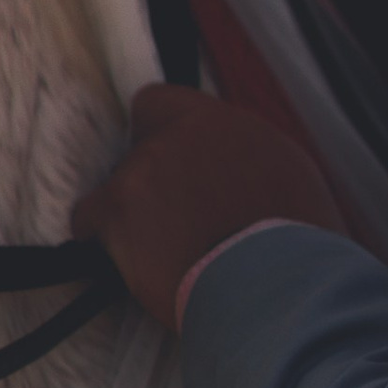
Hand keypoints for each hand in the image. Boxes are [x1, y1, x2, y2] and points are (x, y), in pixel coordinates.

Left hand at [76, 84, 342, 330]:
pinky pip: (89, 216)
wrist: (275, 284)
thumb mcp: (290, 180)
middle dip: (156, 184)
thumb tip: (236, 175)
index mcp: (226, 125)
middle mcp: (182, 135)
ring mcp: (147, 166)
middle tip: (177, 225)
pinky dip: (101, 239)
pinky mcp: (120, 206)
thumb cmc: (297, 247)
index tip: (169, 166)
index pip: (161, 103)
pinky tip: (126, 262)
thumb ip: (250, 162)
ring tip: (163, 254)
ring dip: (136, 215)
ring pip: (121, 184)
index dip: (157, 135)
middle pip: (142, 150)